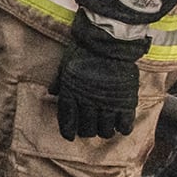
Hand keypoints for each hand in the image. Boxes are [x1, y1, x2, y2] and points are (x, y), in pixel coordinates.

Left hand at [53, 0, 172, 139]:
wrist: (107, 41)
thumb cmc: (84, 50)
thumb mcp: (66, 64)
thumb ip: (59, 81)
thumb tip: (52, 93)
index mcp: (71, 95)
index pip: (68, 120)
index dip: (69, 130)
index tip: (70, 135)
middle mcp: (88, 103)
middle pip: (87, 129)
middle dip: (87, 130)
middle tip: (90, 127)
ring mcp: (107, 103)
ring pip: (105, 130)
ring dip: (104, 131)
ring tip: (105, 127)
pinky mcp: (125, 100)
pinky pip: (124, 124)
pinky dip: (122, 128)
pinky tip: (121, 126)